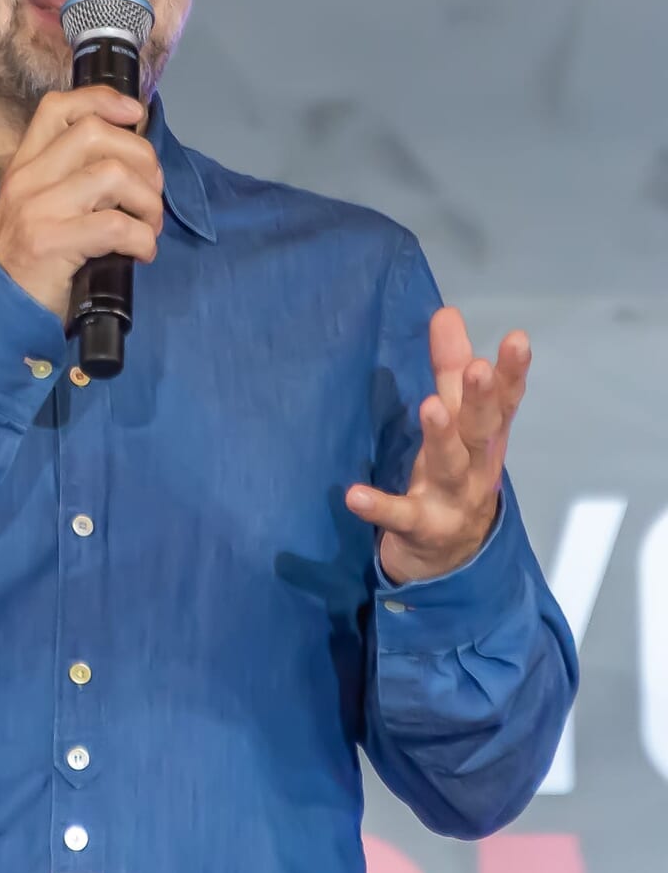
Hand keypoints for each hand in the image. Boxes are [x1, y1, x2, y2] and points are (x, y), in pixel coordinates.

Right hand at [0, 87, 163, 320]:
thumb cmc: (25, 262)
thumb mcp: (34, 209)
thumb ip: (66, 181)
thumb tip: (127, 163)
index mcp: (23, 166)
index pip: (58, 108)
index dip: (102, 100)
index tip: (133, 114)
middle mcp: (27, 179)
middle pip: (94, 132)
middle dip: (141, 156)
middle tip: (151, 192)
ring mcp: (37, 209)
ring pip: (113, 175)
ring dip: (147, 201)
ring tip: (149, 225)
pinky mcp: (51, 243)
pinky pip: (116, 226)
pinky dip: (143, 239)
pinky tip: (142, 253)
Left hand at [345, 306, 530, 584]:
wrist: (452, 561)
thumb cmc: (455, 475)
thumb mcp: (456, 422)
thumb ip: (450, 368)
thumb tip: (447, 312)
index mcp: (485, 438)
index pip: (504, 402)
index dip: (512, 373)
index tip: (517, 340)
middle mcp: (476, 467)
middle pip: (481, 431)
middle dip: (480, 400)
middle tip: (478, 369)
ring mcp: (451, 500)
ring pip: (450, 467)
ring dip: (441, 438)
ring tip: (430, 407)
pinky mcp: (421, 529)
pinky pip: (399, 516)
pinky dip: (379, 506)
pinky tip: (354, 495)